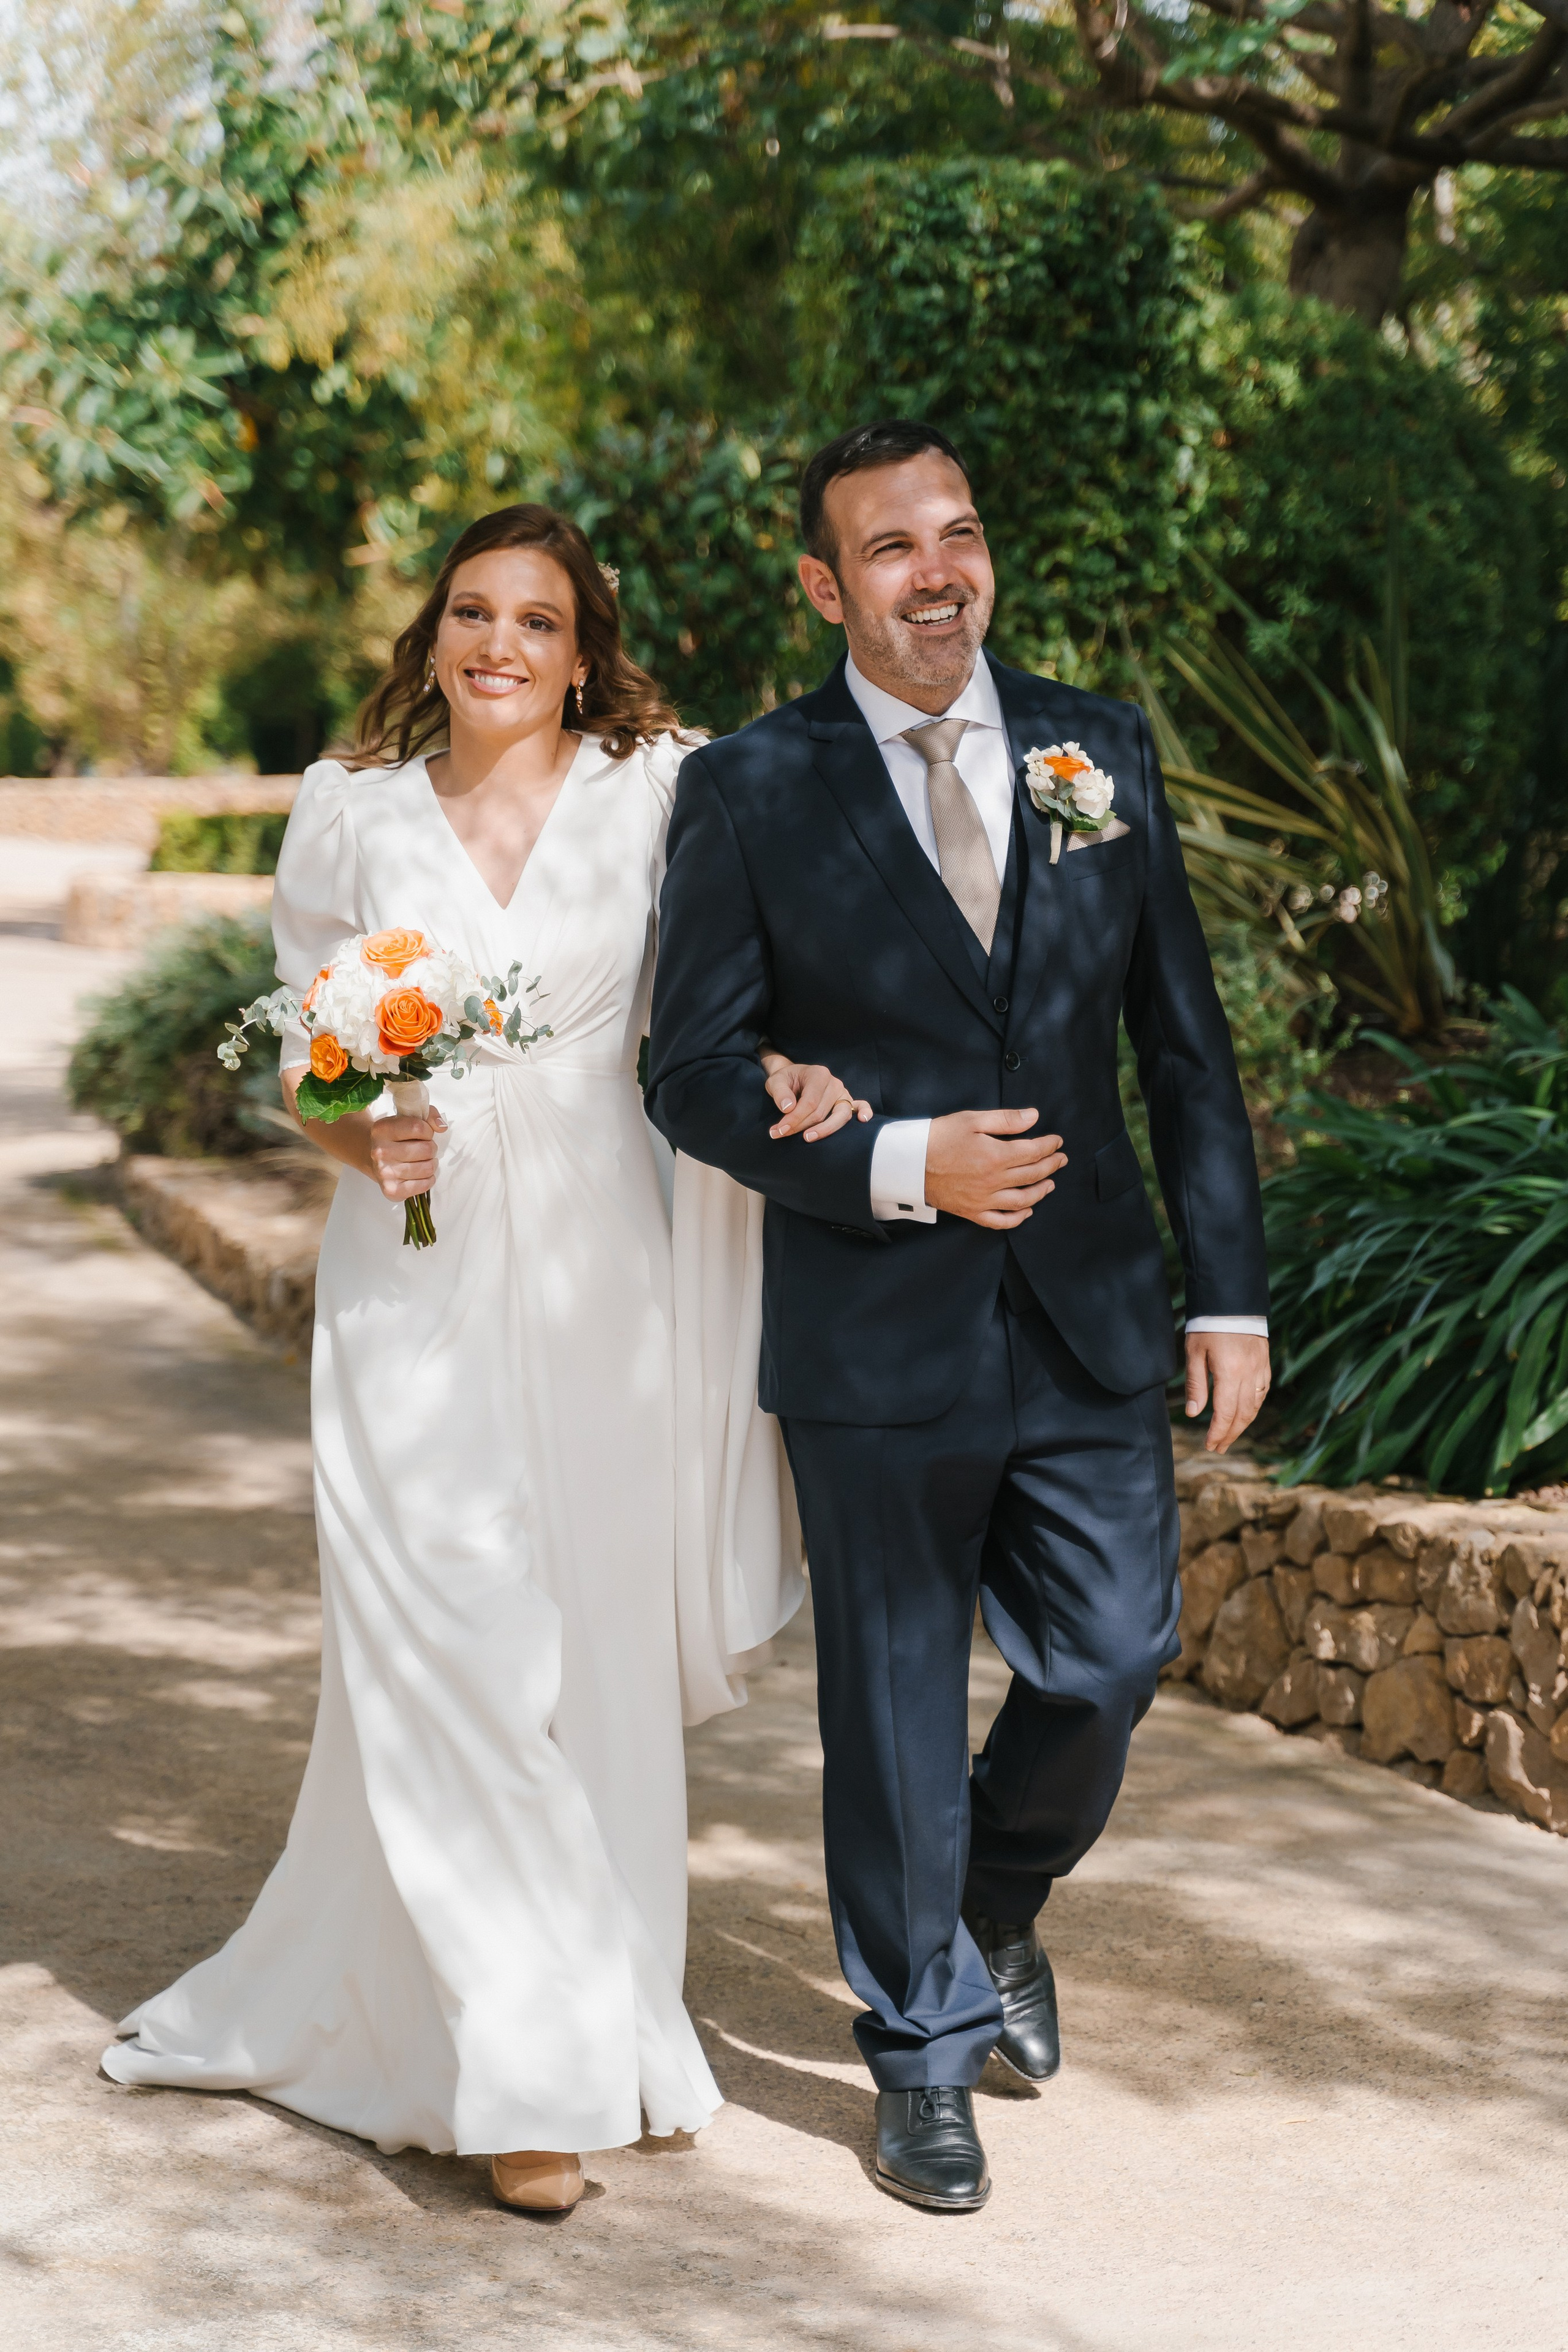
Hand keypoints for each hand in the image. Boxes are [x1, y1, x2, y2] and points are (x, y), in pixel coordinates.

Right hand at [368, 1110, 447, 1202]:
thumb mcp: (407, 1119)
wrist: (373, 1158)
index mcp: (382, 1129)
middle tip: (424, 1149)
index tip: (424, 1133)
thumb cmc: (395, 1138)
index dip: (428, 1131)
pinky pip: (423, 1185)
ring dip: (431, 1164)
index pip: (418, 1127)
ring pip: (427, 1168)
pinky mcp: (391, 1190)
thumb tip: (441, 1126)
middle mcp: (380, 1151)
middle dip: (431, 1148)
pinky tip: (421, 1174)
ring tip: (423, 1161)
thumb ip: (428, 1115)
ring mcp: (384, 1172)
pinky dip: (428, 1180)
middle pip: (426, 1149)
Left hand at [761, 1053, 872, 1142]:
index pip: (809, 1102)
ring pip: (839, 1116)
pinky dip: (864, 1112)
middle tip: (781, 1134)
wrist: (793, 1077)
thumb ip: (780, 1093)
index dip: (794, 1119)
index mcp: (819, 1074)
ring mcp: (843, 1092)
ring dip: (824, 1130)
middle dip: (801, 1126)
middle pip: (821, 1112)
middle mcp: (834, 1083)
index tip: (779, 1131)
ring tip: (807, 1138)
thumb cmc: (786, 1080)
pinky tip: (862, 1120)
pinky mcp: (847, 1101)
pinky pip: (859, 1106)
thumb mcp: (775, 1081)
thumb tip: (788, 1108)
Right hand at [923, 1108, 1066, 1229]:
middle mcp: (994, 1181)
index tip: (1057, 1141)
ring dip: (1041, 1191)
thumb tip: (1034, 1117)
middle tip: (1061, 1159)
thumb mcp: (972, 1120)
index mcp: (996, 1156)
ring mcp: (984, 1200)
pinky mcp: (972, 1211)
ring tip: (1050, 1183)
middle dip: (1051, 1166)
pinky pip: (1001, 1221)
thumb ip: (1006, 1120)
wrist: (909, 1163)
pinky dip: (1018, 1218)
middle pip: (1032, 1175)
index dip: (1049, 1146)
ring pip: (1022, 1200)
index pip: (1033, 1152)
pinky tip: (1028, 1210)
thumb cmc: (939, 1138)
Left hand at [1185, 1331, 1270, 1452]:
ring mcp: (1260, 1369)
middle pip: (1242, 1415)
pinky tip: (1246, 1414)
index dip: (1218, 1432)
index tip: (1210, 1445)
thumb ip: (1196, 1384)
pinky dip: (1254, 1407)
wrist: (1233, 1300)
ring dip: (1243, 1425)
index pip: (1225, 1413)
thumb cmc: (1209, 1325)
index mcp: (1230, 1373)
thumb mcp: (1194, 1353)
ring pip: (1255, 1406)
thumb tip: (1193, 1413)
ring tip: (1230, 1436)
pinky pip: (1262, 1392)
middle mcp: (1249, 1375)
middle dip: (1230, 1434)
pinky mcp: (1265, 1363)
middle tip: (1218, 1448)